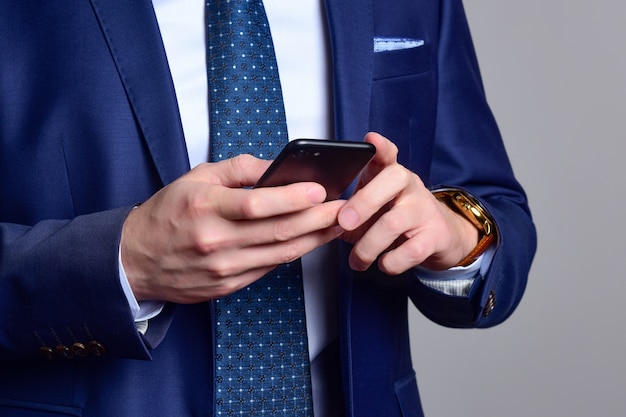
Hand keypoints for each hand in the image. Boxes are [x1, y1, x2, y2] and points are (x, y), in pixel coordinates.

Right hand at [121, 154, 344, 303]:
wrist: (136, 260)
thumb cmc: (166, 214)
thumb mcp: (195, 178)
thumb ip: (238, 169)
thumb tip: (277, 166)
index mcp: (205, 207)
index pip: (258, 203)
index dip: (294, 198)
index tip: (321, 190)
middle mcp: (215, 240)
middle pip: (279, 231)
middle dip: (319, 219)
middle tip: (344, 208)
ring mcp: (222, 268)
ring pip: (281, 253)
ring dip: (315, 239)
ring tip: (336, 225)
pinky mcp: (228, 286)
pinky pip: (269, 268)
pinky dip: (292, 253)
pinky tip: (308, 241)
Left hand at [338, 132, 477, 273]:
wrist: (440, 238)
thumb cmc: (394, 220)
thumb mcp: (371, 209)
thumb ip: (345, 210)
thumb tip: (313, 219)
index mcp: (389, 175)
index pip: (387, 154)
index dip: (380, 146)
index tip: (371, 140)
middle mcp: (409, 186)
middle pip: (392, 180)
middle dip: (363, 202)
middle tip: (344, 222)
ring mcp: (424, 210)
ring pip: (394, 222)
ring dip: (368, 246)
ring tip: (357, 260)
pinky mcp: (435, 236)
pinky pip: (410, 251)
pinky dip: (391, 262)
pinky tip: (384, 264)